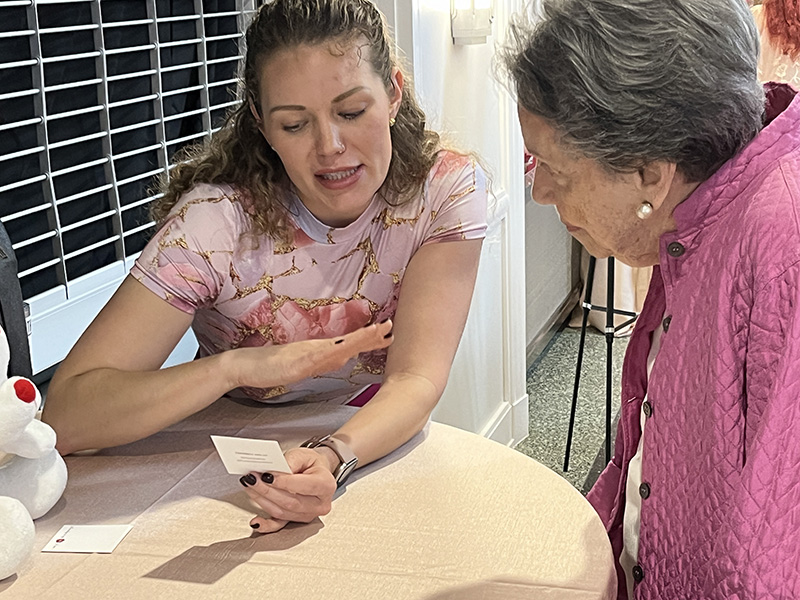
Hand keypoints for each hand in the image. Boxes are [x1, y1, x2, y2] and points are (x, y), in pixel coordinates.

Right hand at [232, 320, 392, 389]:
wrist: (243, 366)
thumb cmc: (269, 365)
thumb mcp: (300, 366)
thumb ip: (320, 362)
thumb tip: (340, 360)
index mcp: (317, 351)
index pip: (348, 343)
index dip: (367, 339)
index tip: (386, 334)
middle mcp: (315, 349)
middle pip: (348, 341)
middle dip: (371, 335)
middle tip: (391, 327)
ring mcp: (307, 354)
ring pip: (340, 345)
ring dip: (360, 338)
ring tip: (379, 330)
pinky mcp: (297, 362)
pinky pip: (321, 356)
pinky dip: (337, 350)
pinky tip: (348, 348)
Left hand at [241, 447, 337, 533]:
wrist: (315, 472)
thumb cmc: (311, 464)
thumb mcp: (303, 455)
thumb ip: (290, 462)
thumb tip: (273, 473)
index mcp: (326, 485)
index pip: (305, 486)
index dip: (284, 482)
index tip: (267, 476)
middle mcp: (320, 504)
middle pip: (291, 502)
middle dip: (268, 490)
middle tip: (252, 479)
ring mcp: (308, 515)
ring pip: (282, 512)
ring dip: (262, 500)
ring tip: (250, 486)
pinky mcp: (296, 521)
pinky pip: (280, 525)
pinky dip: (266, 525)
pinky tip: (256, 522)